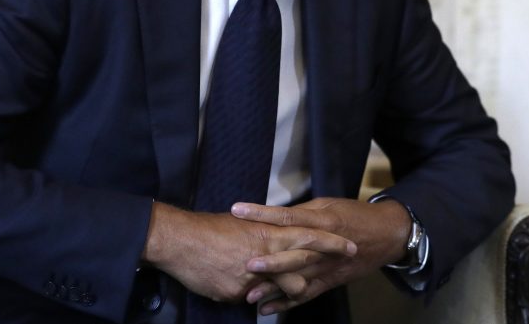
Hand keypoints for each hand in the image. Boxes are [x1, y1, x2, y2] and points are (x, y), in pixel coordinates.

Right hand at [140, 202, 356, 302]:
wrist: (179, 240)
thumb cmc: (207, 231)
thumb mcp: (241, 227)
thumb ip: (261, 237)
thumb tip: (273, 242)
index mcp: (267, 232)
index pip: (308, 235)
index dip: (330, 241)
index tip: (349, 244)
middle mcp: (266, 251)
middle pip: (306, 258)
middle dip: (328, 259)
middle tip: (349, 257)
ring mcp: (254, 273)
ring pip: (287, 283)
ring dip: (297, 286)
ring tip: (303, 286)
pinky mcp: (238, 290)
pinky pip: (257, 298)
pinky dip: (262, 297)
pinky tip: (261, 301)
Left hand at [231, 197, 410, 314]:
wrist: (387, 234)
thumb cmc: (355, 213)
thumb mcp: (329, 205)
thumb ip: (303, 212)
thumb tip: (275, 215)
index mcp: (323, 221)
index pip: (288, 217)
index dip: (263, 214)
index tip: (239, 210)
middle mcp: (324, 246)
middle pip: (295, 254)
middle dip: (271, 261)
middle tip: (247, 265)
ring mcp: (328, 267)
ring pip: (299, 279)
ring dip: (275, 288)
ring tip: (250, 295)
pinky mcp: (331, 281)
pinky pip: (307, 294)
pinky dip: (287, 303)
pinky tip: (268, 309)